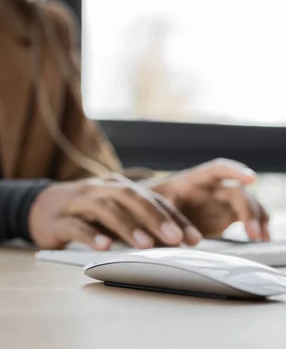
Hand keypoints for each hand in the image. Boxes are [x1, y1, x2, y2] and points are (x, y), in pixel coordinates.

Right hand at [28, 178, 202, 249]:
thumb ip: (136, 219)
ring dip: (127, 227)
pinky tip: (104, 247)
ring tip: (146, 245)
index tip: (194, 238)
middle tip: (175, 239)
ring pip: (105, 209)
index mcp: (116, 186)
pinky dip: (91, 235)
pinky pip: (76, 225)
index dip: (173, 217)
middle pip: (130, 197)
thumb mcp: (111, 211)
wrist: (38, 207)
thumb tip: (174, 239)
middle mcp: (99, 188)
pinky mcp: (58, 219)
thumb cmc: (83, 212)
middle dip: (155, 218)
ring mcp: (77, 202)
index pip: (151, 198)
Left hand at [149, 158, 269, 241]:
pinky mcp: (224, 217)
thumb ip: (160, 214)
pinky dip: (256, 226)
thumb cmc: (147, 203)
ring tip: (261, 237)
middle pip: (236, 192)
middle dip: (248, 209)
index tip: (251, 178)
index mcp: (192, 180)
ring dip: (257, 218)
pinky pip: (246, 218)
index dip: (234, 171)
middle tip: (252, 232)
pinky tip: (261, 238)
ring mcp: (219, 203)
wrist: (148, 212)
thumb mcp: (148, 205)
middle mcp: (210, 188)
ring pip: (247, 204)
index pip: (216, 169)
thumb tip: (168, 231)